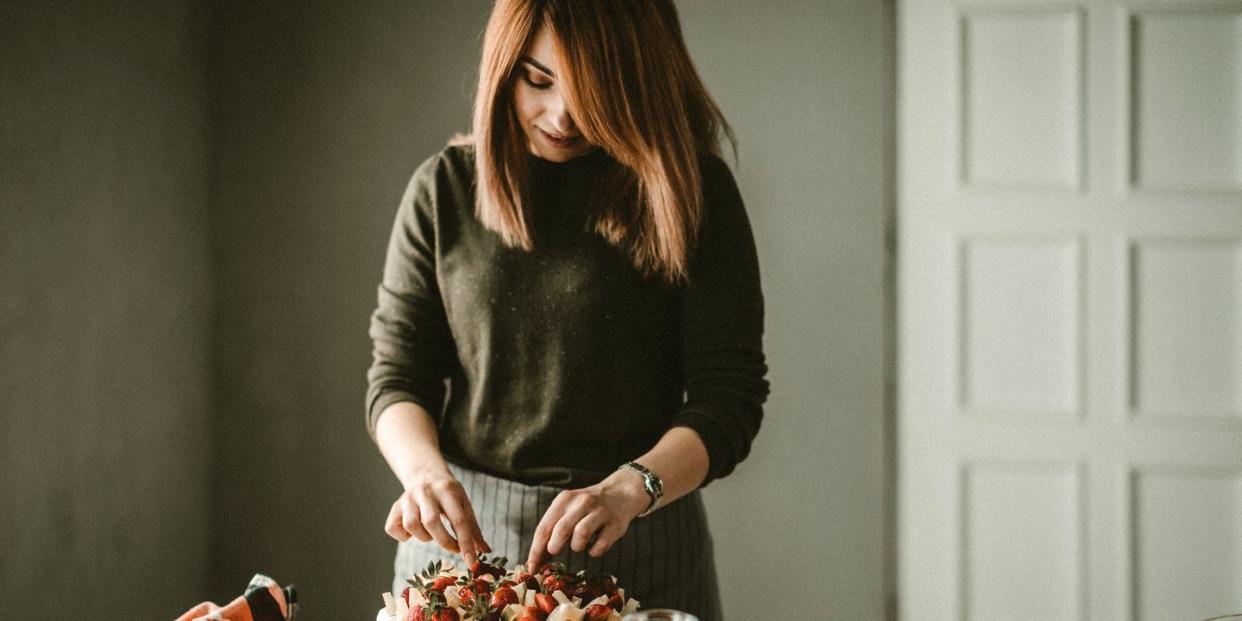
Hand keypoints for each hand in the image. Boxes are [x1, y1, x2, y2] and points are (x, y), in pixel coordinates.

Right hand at [384, 467, 490, 564]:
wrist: (426, 475)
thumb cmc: (449, 495)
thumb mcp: (464, 504)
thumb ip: (473, 529)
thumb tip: (485, 552)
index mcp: (447, 489)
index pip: (458, 520)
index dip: (466, 543)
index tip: (472, 562)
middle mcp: (425, 491)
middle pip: (431, 522)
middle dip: (444, 541)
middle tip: (453, 547)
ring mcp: (407, 498)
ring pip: (412, 526)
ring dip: (424, 537)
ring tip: (431, 532)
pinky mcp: (394, 507)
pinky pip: (393, 528)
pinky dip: (403, 537)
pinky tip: (414, 531)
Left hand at [526, 469, 649, 570]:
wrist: (620, 493)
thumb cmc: (586, 508)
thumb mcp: (567, 511)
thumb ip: (551, 531)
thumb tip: (535, 561)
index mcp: (564, 500)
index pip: (544, 527)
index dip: (535, 550)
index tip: (531, 568)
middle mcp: (582, 502)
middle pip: (561, 529)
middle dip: (554, 546)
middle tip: (554, 552)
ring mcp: (600, 512)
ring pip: (581, 534)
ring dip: (576, 546)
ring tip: (578, 545)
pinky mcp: (616, 524)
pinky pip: (601, 545)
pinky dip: (594, 551)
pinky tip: (593, 547)